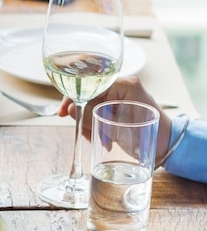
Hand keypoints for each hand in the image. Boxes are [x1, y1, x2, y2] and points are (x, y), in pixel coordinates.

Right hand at [58, 77, 172, 163]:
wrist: (166, 145)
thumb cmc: (149, 134)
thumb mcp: (117, 127)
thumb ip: (93, 116)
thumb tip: (70, 109)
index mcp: (124, 84)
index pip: (89, 84)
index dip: (73, 98)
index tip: (63, 113)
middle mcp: (120, 87)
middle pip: (87, 98)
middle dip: (85, 119)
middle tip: (91, 134)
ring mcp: (118, 97)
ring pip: (89, 109)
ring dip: (91, 127)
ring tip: (104, 140)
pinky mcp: (116, 108)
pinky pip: (96, 115)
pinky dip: (96, 129)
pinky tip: (105, 139)